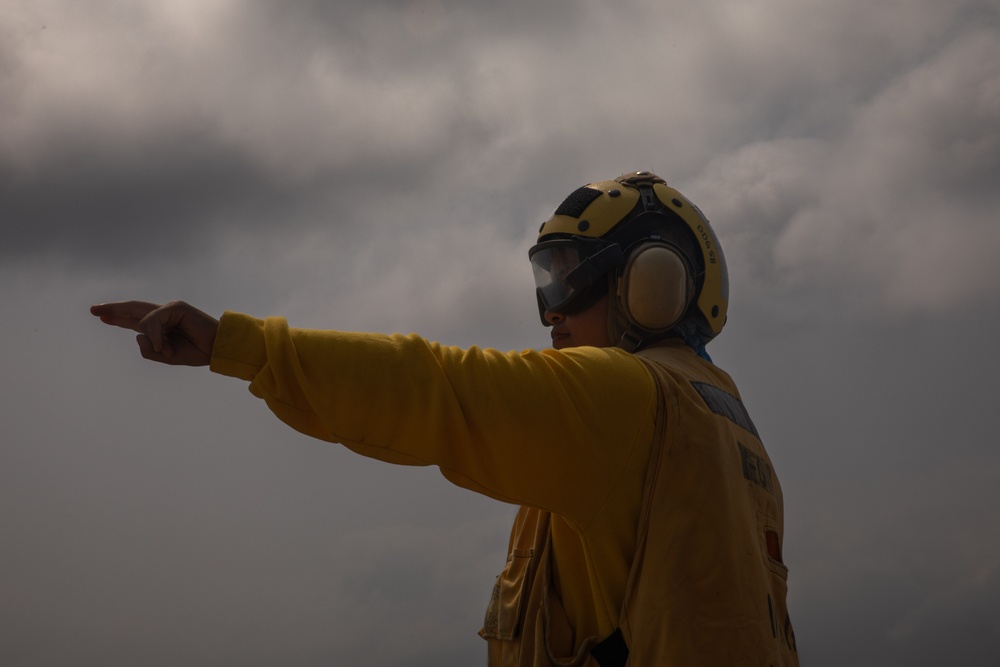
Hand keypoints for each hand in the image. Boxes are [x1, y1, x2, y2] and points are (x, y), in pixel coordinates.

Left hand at [91, 300, 219, 365]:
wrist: (217, 349)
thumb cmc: (196, 352)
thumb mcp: (165, 356)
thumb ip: (148, 349)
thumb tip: (138, 334)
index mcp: (161, 327)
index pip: (134, 320)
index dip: (117, 318)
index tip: (100, 316)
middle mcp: (163, 316)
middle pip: (132, 309)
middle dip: (113, 310)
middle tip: (93, 310)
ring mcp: (169, 309)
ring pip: (142, 321)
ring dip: (151, 339)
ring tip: (165, 350)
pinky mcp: (175, 307)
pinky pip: (153, 321)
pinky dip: (156, 334)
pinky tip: (165, 345)